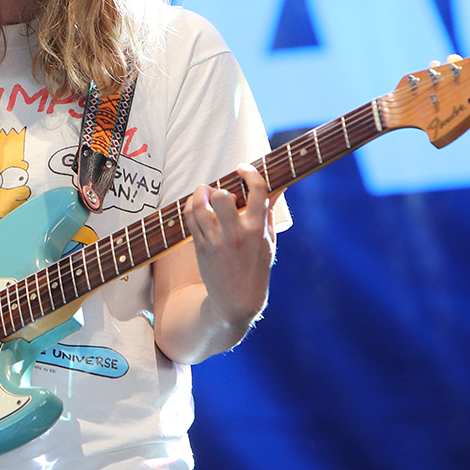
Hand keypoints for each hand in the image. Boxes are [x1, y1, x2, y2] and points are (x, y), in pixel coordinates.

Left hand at [183, 163, 276, 330]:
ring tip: (203, 192)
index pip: (257, 191)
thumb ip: (269, 212)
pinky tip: (197, 205)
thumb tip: (279, 186)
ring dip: (199, 193)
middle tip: (219, 191)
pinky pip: (190, 219)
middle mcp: (236, 234)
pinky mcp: (201, 247)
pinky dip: (191, 206)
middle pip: (221, 197)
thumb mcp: (269, 241)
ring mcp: (216, 241)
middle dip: (219, 188)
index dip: (250, 173)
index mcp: (258, 229)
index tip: (243, 169)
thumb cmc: (256, 268)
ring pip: (200, 206)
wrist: (237, 300)